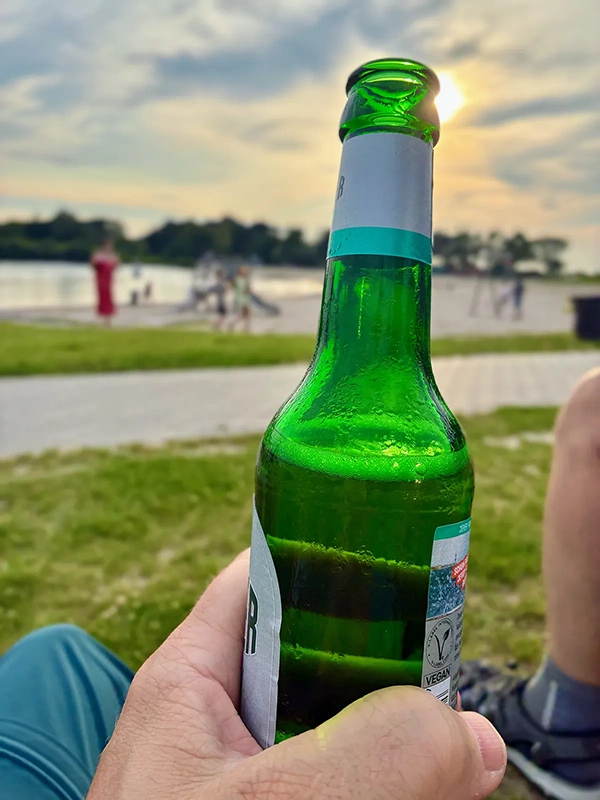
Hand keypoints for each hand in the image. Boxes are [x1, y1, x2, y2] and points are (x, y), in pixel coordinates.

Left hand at [87, 551, 505, 799]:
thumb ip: (383, 753)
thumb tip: (474, 738)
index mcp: (189, 682)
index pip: (267, 582)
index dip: (336, 563)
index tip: (414, 574)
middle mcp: (217, 724)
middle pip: (318, 659)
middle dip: (386, 675)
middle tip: (447, 701)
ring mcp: (246, 782)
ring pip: (341, 734)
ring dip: (397, 752)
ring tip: (447, 772)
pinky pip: (342, 785)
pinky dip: (385, 790)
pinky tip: (423, 798)